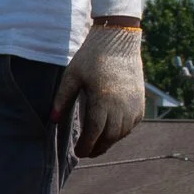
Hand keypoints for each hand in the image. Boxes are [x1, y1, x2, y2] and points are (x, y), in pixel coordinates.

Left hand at [53, 21, 144, 157]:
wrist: (118, 40)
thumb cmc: (91, 57)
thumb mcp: (72, 75)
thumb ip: (62, 99)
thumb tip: (52, 120)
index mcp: (102, 99)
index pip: (94, 132)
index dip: (86, 145)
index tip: (79, 152)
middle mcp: (121, 105)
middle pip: (110, 137)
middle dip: (98, 148)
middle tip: (87, 152)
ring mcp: (133, 104)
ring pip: (122, 133)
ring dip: (110, 141)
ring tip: (97, 143)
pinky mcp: (141, 101)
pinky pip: (132, 124)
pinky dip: (122, 132)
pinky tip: (111, 132)